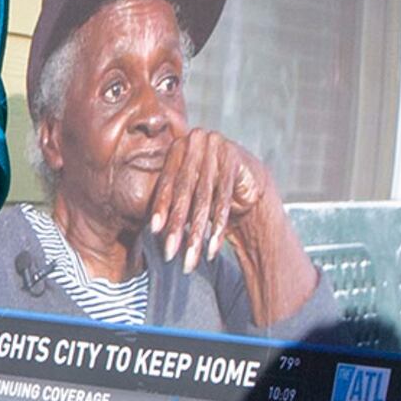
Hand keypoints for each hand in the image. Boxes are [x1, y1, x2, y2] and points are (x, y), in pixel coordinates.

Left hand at [148, 128, 270, 273]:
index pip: (167, 183)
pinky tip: (212, 248)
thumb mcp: (188, 191)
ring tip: (191, 258)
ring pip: (204, 199)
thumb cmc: (209, 186)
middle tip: (170, 253)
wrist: (247, 178)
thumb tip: (153, 230)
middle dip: (177, 225)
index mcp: (178, 147)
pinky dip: (217, 226)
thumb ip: (170, 201)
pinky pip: (224, 199)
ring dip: (197, 233)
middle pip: (185, 192)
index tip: (154, 232)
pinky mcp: (236, 158)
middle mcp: (196, 142)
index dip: (161, 208)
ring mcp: (217, 147)